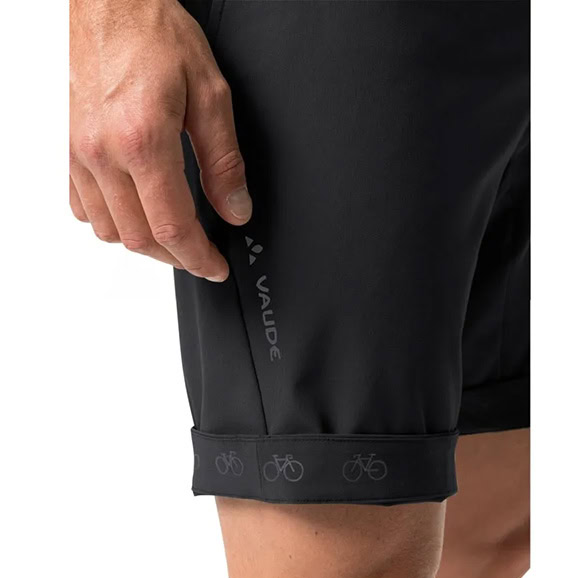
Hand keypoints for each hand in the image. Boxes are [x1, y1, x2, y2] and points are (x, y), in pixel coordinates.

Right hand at [69, 0, 251, 281]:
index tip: (214, 267)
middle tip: (202, 257)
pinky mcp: (69, 151)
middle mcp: (103, 153)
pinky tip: (136, 213)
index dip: (198, 258)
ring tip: (175, 238)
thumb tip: (235, 208)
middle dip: (177, 258)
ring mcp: (80, 154)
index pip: (173, 227)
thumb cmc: (154, 35)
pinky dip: (114, 223)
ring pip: (111, 231)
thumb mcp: (210, 94)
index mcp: (143, 140)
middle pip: (140, 239)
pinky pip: (85, 209)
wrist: (110, 5)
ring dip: (146, 244)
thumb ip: (224, 161)